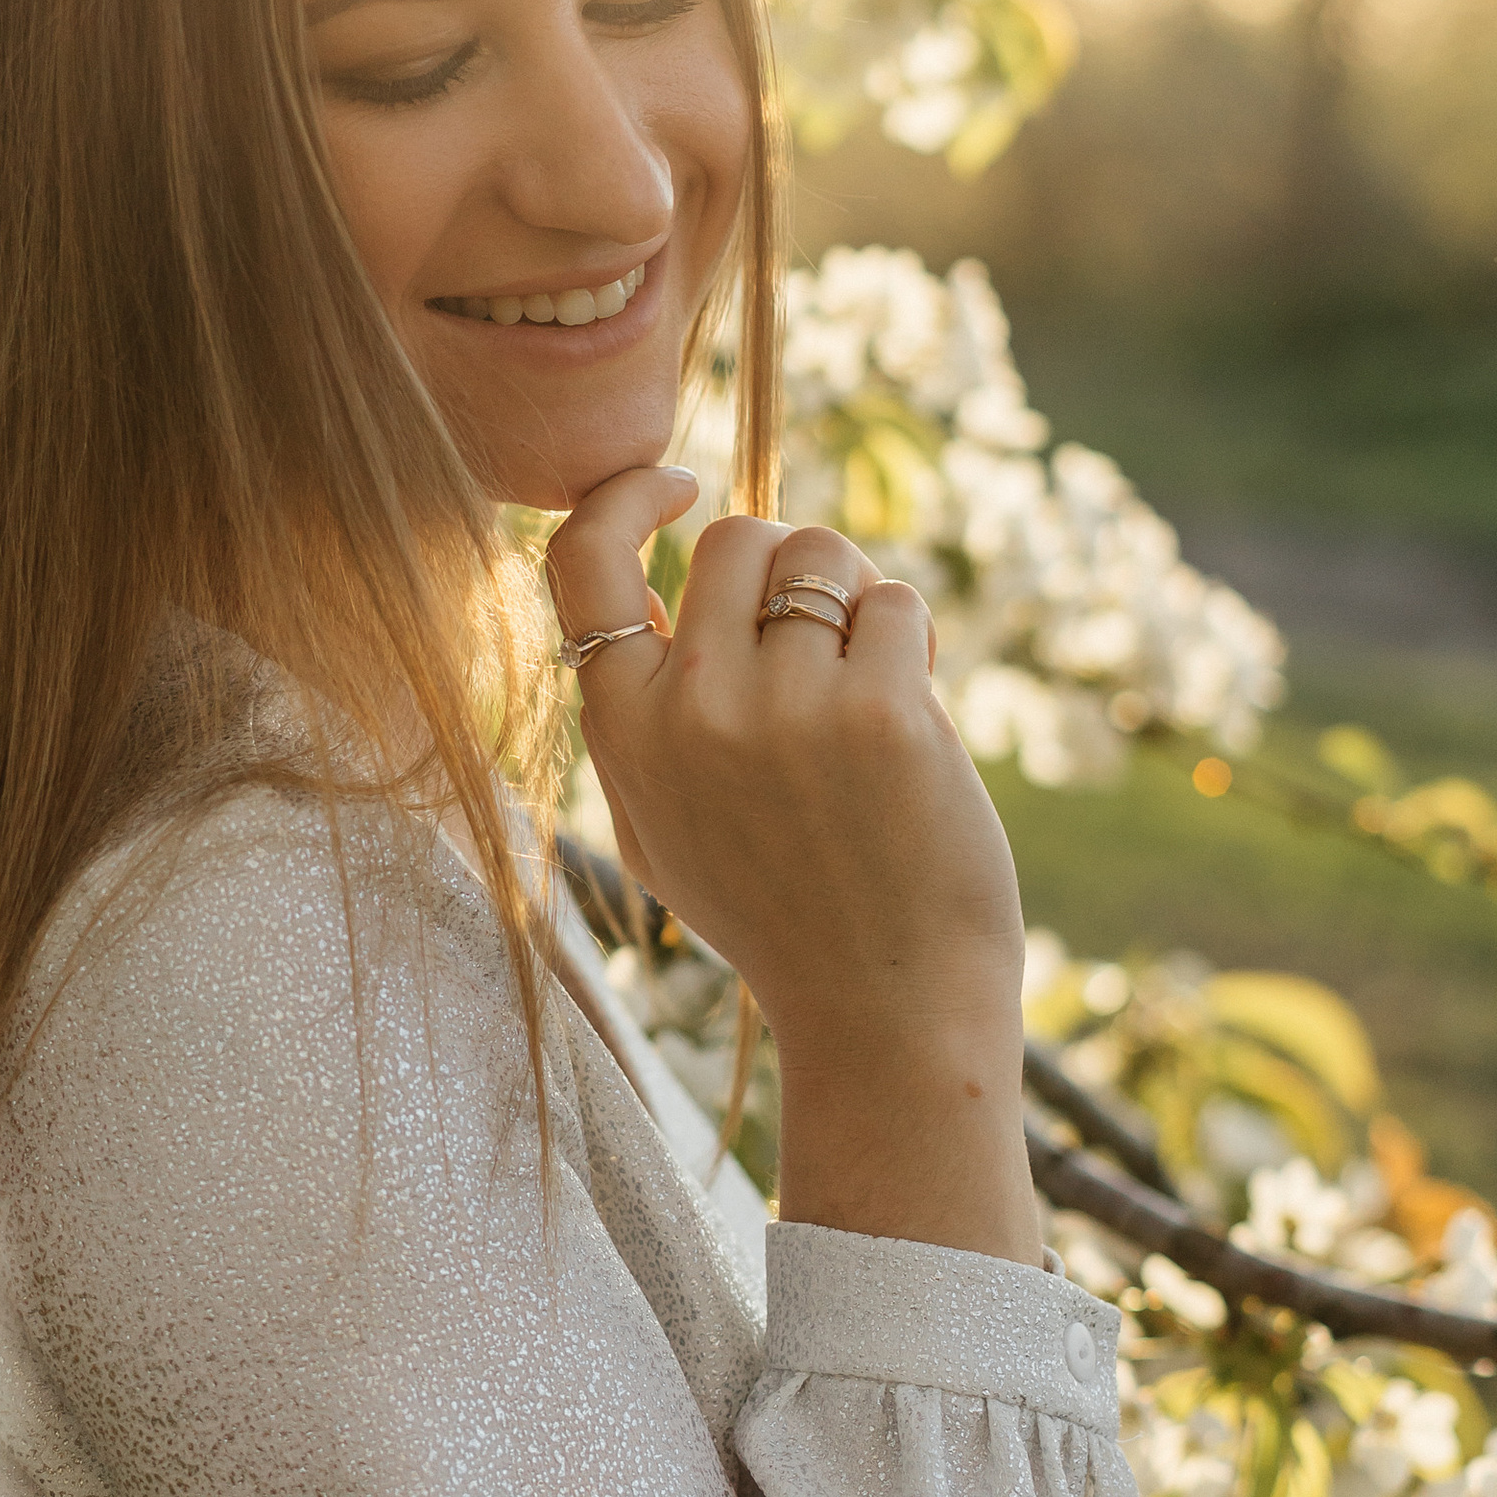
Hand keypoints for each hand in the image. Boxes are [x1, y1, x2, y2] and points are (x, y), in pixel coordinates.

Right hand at [546, 467, 1039, 1261]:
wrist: (880, 1012)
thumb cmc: (777, 915)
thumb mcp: (660, 824)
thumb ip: (642, 712)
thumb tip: (657, 584)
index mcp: (621, 730)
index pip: (582, 557)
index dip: (629, 495)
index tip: (680, 484)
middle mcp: (690, 708)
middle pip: (736, 536)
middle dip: (788, 564)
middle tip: (821, 636)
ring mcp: (785, 708)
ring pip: (824, 557)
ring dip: (857, 599)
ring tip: (870, 686)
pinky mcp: (884, 713)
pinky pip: (897, 603)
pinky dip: (913, 642)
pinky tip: (914, 714)